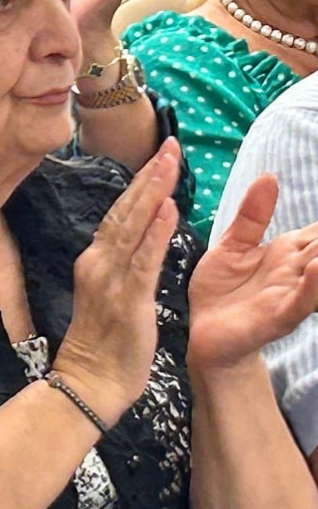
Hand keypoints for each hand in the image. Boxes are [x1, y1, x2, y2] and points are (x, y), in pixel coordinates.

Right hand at [54, 138, 181, 426]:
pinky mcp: (127, 299)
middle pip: (125, 211)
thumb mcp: (108, 295)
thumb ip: (121, 264)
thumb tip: (139, 235)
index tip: (158, 157)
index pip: (120, 215)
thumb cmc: (102, 345)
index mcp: (94, 262)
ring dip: (153, 193)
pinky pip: (144, 260)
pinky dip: (156, 233)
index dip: (139, 185)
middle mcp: (98, 264)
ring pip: (133, 227)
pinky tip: (169, 209)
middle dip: (148, 177)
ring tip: (170, 163)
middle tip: (169, 145)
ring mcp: (110, 280)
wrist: (88, 383)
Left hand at [187, 175, 317, 373]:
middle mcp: (298, 270)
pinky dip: (314, 284)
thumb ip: (253, 215)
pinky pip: (302, 300)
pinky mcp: (279, 315)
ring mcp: (292, 292)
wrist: (202, 332)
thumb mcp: (232, 245)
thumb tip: (270, 176)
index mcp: (289, 251)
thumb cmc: (220, 289)